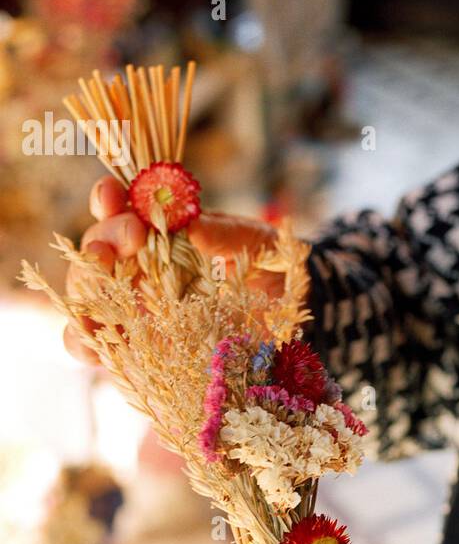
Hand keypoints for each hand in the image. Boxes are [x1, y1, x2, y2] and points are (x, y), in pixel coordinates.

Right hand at [63, 176, 283, 364]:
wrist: (286, 307)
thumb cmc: (264, 264)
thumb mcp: (251, 242)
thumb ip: (220, 233)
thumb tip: (189, 225)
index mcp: (157, 230)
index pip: (117, 209)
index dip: (107, 200)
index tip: (115, 195)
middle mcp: (137, 265)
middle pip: (97, 251)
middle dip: (105, 239)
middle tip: (133, 236)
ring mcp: (134, 305)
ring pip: (87, 297)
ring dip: (86, 291)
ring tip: (99, 288)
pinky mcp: (139, 346)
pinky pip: (99, 347)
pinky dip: (86, 345)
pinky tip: (93, 348)